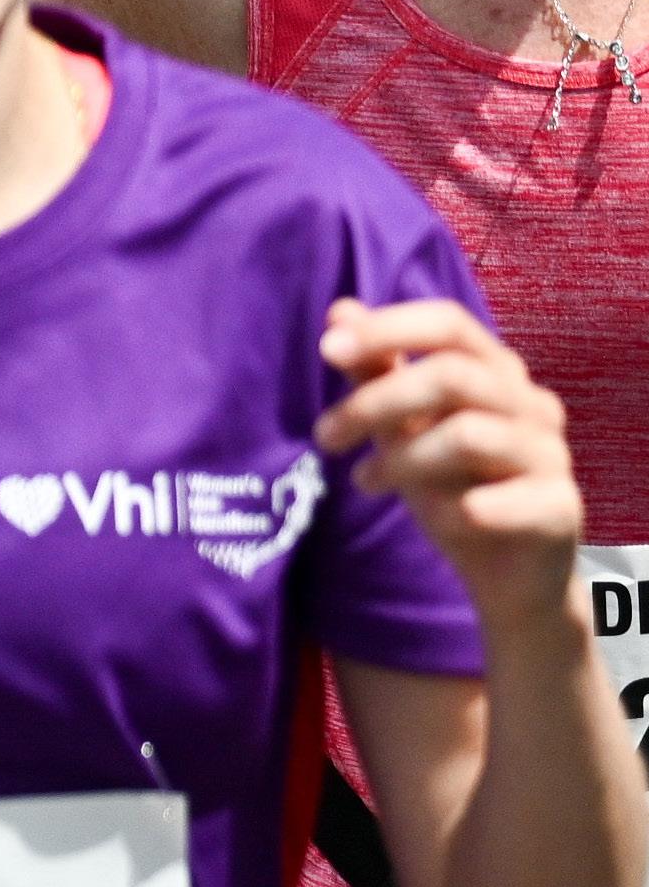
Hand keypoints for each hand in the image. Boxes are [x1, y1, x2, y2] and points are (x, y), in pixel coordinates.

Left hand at [320, 298, 583, 633]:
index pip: (449, 323)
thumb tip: (340, 311)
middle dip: (376, 402)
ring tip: (365, 481)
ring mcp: (552, 455)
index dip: (389, 328)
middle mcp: (532, 403)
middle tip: (325, 436)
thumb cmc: (449, 483)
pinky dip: (453, 510)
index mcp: (496, 369)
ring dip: (402, 459)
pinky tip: (437, 520)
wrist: (506, 575)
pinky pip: (496, 500)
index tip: (327, 349)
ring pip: (468, 435)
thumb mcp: (402, 424)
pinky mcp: (561, 509)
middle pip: (452, 375)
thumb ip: (376, 369)